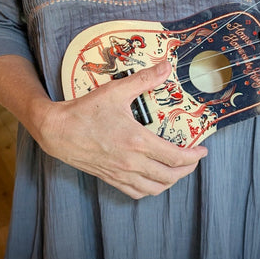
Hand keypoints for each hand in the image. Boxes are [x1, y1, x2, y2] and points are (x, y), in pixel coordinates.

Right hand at [35, 60, 207, 198]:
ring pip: (155, 188)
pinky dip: (150, 189)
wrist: (56, 131)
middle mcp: (131, 162)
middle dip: (187, 170)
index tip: (203, 150)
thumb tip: (166, 66)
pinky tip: (153, 180)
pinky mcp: (110, 178)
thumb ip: (144, 79)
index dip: (194, 156)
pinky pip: (136, 192)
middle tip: (193, 160)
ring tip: (177, 170)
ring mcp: (120, 173)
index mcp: (137, 141)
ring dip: (170, 182)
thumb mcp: (115, 91)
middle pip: (170, 176)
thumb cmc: (85, 110)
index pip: (176, 157)